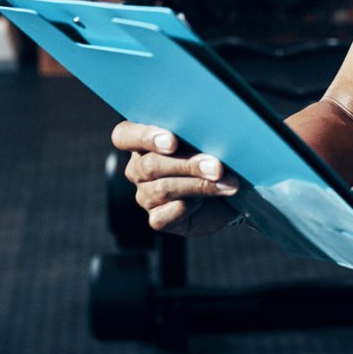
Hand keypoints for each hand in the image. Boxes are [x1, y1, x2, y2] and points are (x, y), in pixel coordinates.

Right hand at [110, 120, 239, 236]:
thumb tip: (210, 134)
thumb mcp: (208, 141)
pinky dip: (191, 206)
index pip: (124, 136)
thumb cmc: (215, 157)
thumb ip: (200, 134)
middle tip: (217, 167)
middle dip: (188, 165)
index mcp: (143, 141)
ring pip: (163, 189)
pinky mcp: (157, 219)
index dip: (145, 138)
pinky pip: (168, 213)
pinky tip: (205, 201)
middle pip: (150, 165)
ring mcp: (145, 195)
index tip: (172, 142)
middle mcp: (138, 168)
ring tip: (227, 183)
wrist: (228, 192)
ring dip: (199, 185)